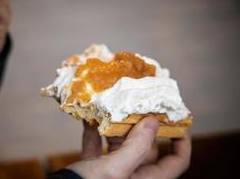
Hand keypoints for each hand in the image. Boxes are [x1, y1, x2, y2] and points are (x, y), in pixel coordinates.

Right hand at [68, 117, 190, 178]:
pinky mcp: (93, 167)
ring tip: (113, 106)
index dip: (182, 142)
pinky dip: (94, 132)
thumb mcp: (115, 170)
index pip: (176, 161)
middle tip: (139, 101)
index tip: (179, 120)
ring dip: (116, 125)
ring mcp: (112, 171)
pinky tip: (90, 118)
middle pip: (146, 146)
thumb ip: (136, 146)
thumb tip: (153, 122)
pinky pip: (98, 146)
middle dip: (142, 124)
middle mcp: (132, 175)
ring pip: (121, 143)